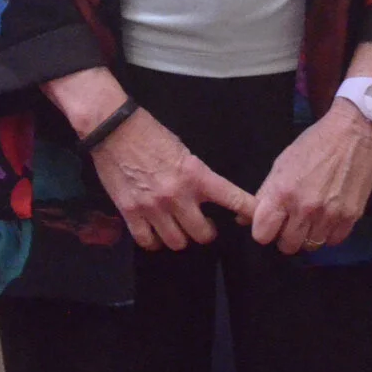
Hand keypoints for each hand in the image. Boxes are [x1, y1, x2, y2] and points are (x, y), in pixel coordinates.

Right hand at [90, 109, 256, 250]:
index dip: (250, 212)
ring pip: (177, 242)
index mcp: (196, 175)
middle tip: (202, 224)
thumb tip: (206, 195)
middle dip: (206, 232)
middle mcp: (178, 195)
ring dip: (180, 237)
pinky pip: (148, 241)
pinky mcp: (131, 212)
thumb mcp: (183, 150)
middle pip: (203, 234)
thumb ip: (196, 175)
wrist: (113, 129)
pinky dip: (154, 241)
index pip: (233, 199)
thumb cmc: (150, 133)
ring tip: (177, 228)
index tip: (258, 219)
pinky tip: (155, 233)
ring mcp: (153, 207)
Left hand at [248, 102, 371, 255]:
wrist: (353, 133)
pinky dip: (329, 234)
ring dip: (308, 235)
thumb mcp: (282, 164)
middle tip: (291, 222)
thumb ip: (265, 193)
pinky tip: (328, 218)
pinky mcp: (351, 217)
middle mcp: (304, 208)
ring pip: (311, 246)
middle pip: (287, 245)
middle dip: (285, 236)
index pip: (262, 234)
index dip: (264, 231)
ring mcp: (329, 215)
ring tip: (311, 218)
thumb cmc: (313, 144)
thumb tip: (244, 218)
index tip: (270, 224)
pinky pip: (334, 241)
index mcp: (282, 192)